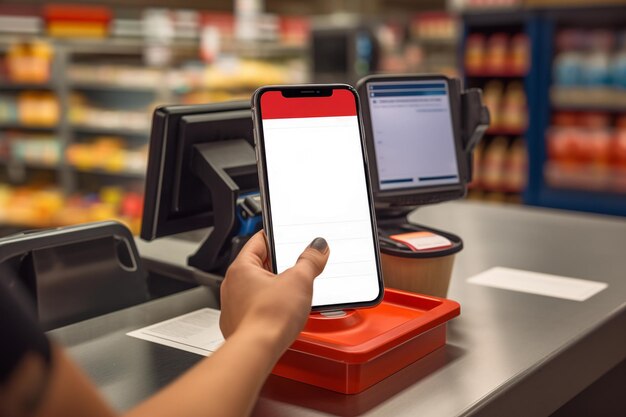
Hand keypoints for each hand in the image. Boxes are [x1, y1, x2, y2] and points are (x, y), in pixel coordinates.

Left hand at [219, 231, 328, 354]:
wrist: (258, 350)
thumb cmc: (269, 317)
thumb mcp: (299, 281)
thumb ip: (310, 260)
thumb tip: (318, 247)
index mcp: (241, 267)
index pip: (259, 241)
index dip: (276, 236)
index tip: (287, 236)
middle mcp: (232, 285)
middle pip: (259, 266)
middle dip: (279, 266)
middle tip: (297, 268)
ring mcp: (233, 306)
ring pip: (257, 288)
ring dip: (274, 288)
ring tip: (292, 293)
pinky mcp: (239, 324)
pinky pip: (255, 308)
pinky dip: (268, 307)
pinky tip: (282, 313)